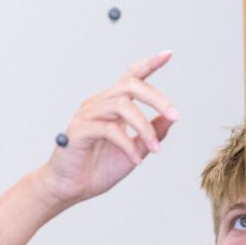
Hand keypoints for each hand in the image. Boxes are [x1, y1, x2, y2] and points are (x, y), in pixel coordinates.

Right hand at [36, 51, 177, 208]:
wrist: (69, 190)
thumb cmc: (97, 170)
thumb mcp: (134, 151)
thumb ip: (151, 134)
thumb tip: (171, 118)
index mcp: (110, 106)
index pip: (130, 78)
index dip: (148, 65)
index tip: (168, 54)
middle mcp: (97, 105)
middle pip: (129, 85)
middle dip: (156, 98)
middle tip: (176, 115)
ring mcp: (86, 115)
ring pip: (121, 106)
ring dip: (144, 127)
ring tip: (155, 149)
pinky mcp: (78, 131)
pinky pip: (108, 129)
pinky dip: (127, 144)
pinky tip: (136, 160)